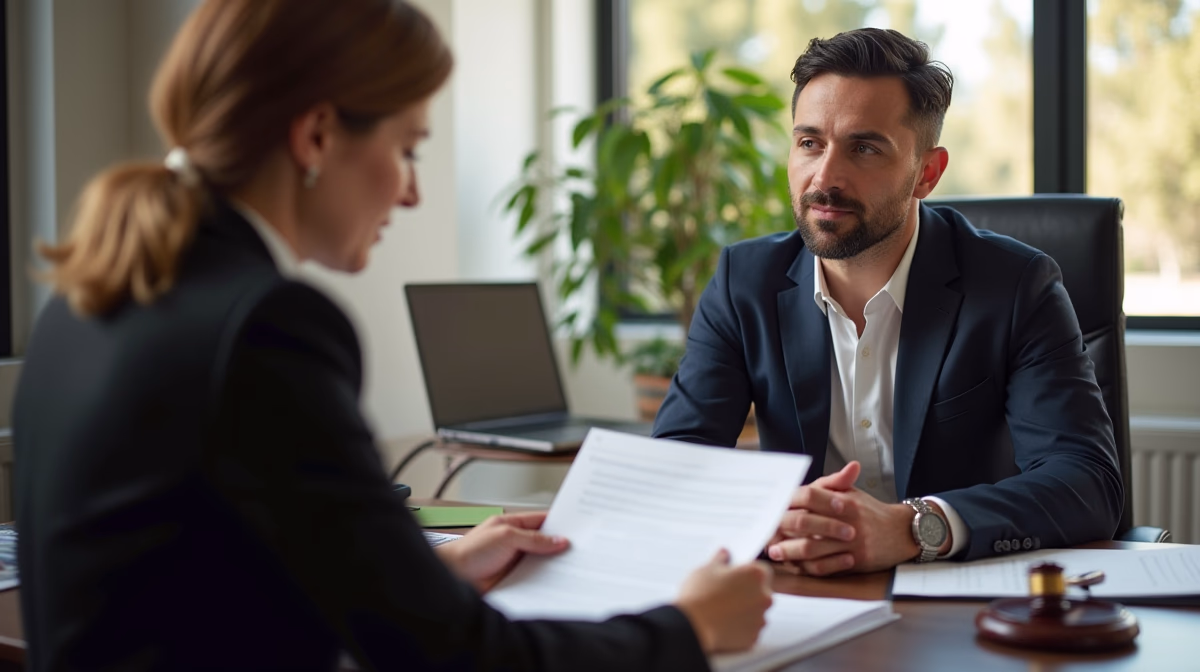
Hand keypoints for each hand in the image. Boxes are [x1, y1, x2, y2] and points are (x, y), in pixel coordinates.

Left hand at [435, 512, 568, 592]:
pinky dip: (545, 580)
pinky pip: (535, 578)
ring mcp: (515, 561)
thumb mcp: (505, 537)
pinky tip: (556, 582)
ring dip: (553, 565)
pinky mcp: (515, 579)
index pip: (542, 520)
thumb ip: (533, 539)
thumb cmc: (469, 552)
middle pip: (544, 542)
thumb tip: (558, 540)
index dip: (560, 522)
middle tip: (581, 548)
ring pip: (542, 562)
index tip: (579, 525)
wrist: (452, 579)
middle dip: (560, 545)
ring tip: (572, 566)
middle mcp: (515, 542)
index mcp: (512, 525)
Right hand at [675, 549, 772, 653]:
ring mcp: (760, 618)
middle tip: (726, 591)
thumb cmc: (700, 595)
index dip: (747, 572)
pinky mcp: (753, 637)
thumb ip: (720, 559)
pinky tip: (724, 621)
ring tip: (722, 608)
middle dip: (747, 590)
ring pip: (756, 610)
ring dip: (744, 608)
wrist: (692, 626)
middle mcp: (764, 596)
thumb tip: (724, 554)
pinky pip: (750, 628)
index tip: (735, 575)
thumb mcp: (707, 569)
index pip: (761, 569)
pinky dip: (741, 625)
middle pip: (760, 590)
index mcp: (756, 575)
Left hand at [768, 462, 923, 574]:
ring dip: (790, 551)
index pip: (810, 495)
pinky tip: (798, 565)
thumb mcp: (853, 493)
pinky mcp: (857, 560)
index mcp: (844, 499)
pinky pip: (827, 566)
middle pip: (806, 522)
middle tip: (767, 533)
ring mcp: (852, 542)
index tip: (775, 508)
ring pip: (813, 548)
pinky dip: (809, 567)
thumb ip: (830, 485)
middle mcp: (847, 519)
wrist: (902, 531)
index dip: (790, 501)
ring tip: (776, 552)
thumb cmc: (870, 511)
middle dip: (783, 529)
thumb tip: (805, 477)